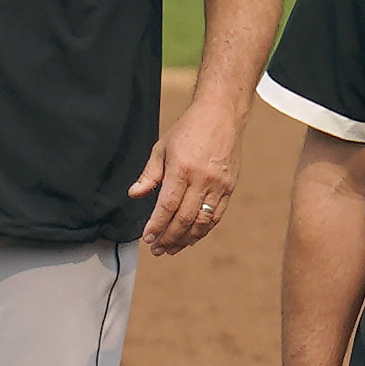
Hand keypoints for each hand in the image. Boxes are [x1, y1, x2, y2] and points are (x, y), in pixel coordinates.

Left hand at [135, 95, 242, 255]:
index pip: (168, 205)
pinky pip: (216, 215)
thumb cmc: (188, 130)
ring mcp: (218, 185)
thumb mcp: (162, 148)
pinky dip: (204, 229)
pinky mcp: (229, 187)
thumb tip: (135, 194)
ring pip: (203, 221)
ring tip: (173, 249)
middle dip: (170, 237)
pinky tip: (192, 237)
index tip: (147, 237)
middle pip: (185, 218)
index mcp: (182, 169)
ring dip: (187, 239)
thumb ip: (149, 175)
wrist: (220, 116)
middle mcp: (202, 179)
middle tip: (157, 249)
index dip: (157, 225)